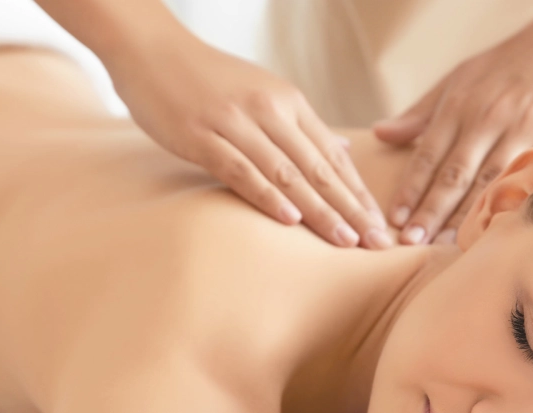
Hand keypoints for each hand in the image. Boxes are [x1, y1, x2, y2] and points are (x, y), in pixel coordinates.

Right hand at [106, 29, 389, 247]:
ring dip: (320, 210)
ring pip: (287, 173)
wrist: (150, 49)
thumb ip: (301, 125)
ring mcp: (235, 122)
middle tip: (378, 243)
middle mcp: (269, 110)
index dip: (359, 192)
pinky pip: (240, 170)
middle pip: (319, 168)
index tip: (382, 225)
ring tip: (346, 240)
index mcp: (288, 101)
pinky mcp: (202, 136)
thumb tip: (343, 148)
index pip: (333, 155)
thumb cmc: (205, 77)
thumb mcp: (263, 92)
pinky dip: (267, 195)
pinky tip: (289, 220)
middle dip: (352, 208)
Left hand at [373, 3, 532, 244]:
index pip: (428, 155)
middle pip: (456, 174)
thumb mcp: (458, 78)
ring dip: (467, 217)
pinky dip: (512, 207)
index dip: (411, 189)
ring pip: (491, 183)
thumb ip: (420, 113)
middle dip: (432, 210)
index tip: (395, 219)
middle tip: (411, 241)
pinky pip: (530, 182)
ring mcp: (525, 132)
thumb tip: (379, 135)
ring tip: (445, 244)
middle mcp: (491, 119)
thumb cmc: (506, 66)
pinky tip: (496, 231)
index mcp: (461, 105)